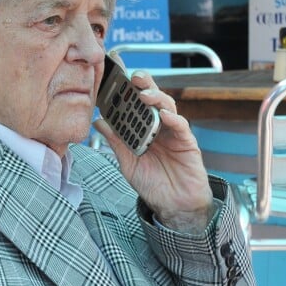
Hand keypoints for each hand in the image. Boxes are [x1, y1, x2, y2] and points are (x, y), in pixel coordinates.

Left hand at [93, 65, 212, 233]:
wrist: (174, 207)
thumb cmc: (152, 184)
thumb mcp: (127, 162)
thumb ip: (116, 142)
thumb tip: (98, 121)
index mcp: (143, 129)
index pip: (136, 104)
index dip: (128, 91)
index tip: (116, 80)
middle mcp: (159, 127)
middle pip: (153, 99)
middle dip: (145, 85)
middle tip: (134, 77)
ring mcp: (174, 133)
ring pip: (167, 107)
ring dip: (157, 98)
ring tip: (145, 95)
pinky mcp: (187, 143)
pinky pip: (181, 126)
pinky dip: (173, 119)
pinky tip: (164, 115)